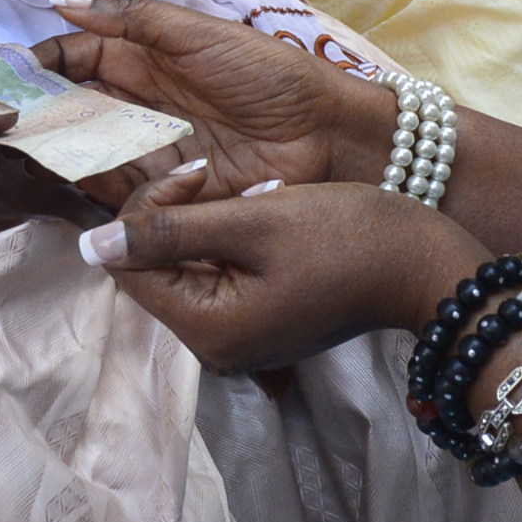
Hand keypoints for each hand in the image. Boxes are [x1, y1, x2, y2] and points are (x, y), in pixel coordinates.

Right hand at [36, 0, 389, 195]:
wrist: (329, 135)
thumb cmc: (269, 75)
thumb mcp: (198, 34)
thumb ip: (131, 18)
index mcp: (149, 60)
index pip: (81, 58)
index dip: (47, 64)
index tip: (14, 74)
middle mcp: (144, 106)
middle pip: (78, 108)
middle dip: (43, 112)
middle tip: (9, 120)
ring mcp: (155, 151)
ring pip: (91, 151)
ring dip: (62, 151)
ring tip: (29, 152)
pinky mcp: (170, 195)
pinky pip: (121, 193)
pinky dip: (95, 189)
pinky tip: (71, 184)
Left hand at [80, 169, 486, 374]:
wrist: (428, 265)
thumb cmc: (346, 237)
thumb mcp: (252, 221)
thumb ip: (170, 231)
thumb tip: (92, 245)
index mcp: (207, 329)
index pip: (130, 266)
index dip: (148, 212)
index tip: (197, 174)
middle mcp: (215, 346)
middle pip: (156, 270)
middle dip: (182, 216)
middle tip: (236, 183)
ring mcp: (240, 339)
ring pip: (188, 267)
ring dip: (212, 223)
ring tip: (263, 195)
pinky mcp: (262, 324)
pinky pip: (222, 276)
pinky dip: (235, 241)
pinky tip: (271, 213)